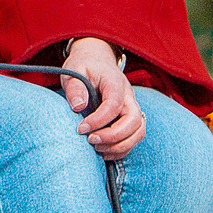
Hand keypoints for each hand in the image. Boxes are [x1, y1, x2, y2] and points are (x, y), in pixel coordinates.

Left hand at [61, 37, 146, 159]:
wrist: (96, 61)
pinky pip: (134, 137)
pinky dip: (122, 149)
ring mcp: (132, 108)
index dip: (99, 120)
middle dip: (114, 136)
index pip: (115, 104)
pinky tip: (103, 151)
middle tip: (91, 140)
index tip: (81, 128)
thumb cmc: (84, 67)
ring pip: (139, 131)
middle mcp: (129, 96)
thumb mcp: (73, 70)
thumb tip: (79, 107)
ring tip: (97, 148)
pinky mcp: (129, 118)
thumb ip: (75, 87)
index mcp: (115, 82)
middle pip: (134, 120)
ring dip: (120, 145)